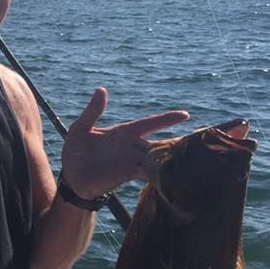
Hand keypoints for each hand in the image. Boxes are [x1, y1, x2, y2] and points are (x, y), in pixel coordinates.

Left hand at [61, 87, 188, 198]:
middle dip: (177, 141)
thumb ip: (92, 111)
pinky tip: (169, 173)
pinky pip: (146, 173)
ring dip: (170, 157)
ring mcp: (131, 162)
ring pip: (156, 158)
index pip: (149, 123)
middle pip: (159, 142)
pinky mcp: (126, 176)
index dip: (166, 119)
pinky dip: (158, 172)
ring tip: (190, 157)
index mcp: (123, 133)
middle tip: (199, 139)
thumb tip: (101, 90)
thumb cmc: (75, 152)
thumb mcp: (80, 128)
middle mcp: (131, 147)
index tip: (186, 115)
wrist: (70, 178)